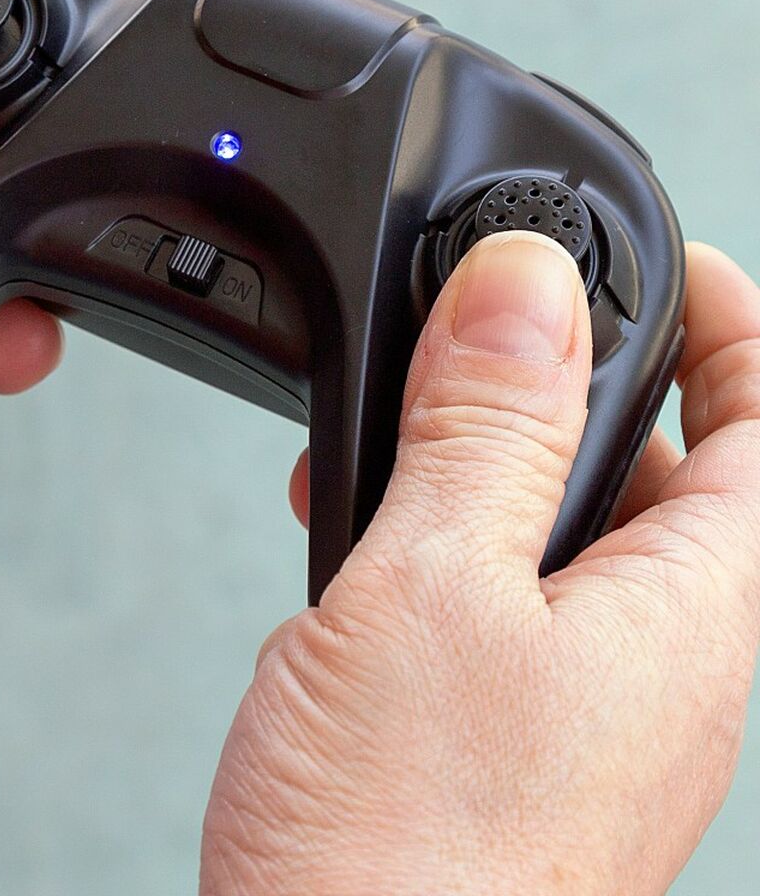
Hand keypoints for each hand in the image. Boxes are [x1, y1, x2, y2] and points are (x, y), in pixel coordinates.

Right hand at [202, 233, 759, 893]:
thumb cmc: (401, 859)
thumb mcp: (434, 589)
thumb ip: (485, 431)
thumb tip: (525, 284)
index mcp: (684, 611)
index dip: (726, 318)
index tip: (652, 245)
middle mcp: (650, 654)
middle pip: (663, 462)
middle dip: (572, 374)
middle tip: (481, 323)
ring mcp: (573, 694)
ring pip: (557, 521)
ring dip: (480, 450)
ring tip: (391, 423)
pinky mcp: (498, 724)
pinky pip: (494, 586)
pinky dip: (433, 528)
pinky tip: (358, 533)